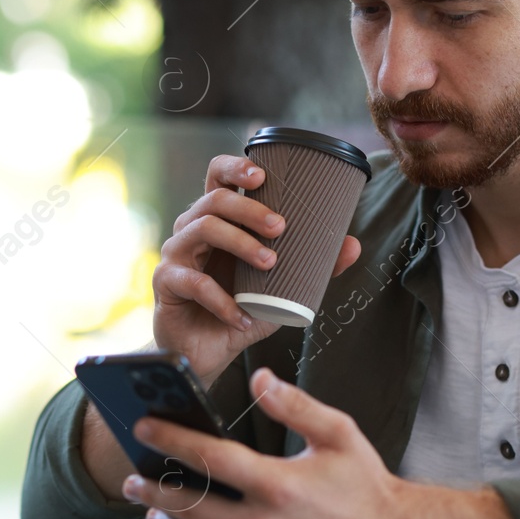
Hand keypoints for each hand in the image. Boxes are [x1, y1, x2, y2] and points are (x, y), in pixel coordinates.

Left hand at [122, 367, 404, 518]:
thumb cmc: (365, 485)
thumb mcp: (338, 433)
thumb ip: (294, 404)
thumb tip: (258, 379)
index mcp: (279, 485)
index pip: (210, 458)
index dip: (171, 440)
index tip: (143, 428)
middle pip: (191, 505)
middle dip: (153, 488)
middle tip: (131, 477)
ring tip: (151, 507)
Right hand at [152, 155, 359, 386]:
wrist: (206, 351)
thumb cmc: (241, 309)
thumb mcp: (282, 288)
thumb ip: (314, 267)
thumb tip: (353, 246)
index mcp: (217, 219)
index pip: (217, 177)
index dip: (235, 167)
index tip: (263, 176)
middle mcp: (192, 229)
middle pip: (214, 199)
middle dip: (250, 209)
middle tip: (281, 228)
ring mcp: (175, 253)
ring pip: (203, 229)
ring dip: (241, 243)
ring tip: (270, 264)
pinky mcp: (166, 283)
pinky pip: (195, 283)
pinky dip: (223, 301)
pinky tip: (243, 317)